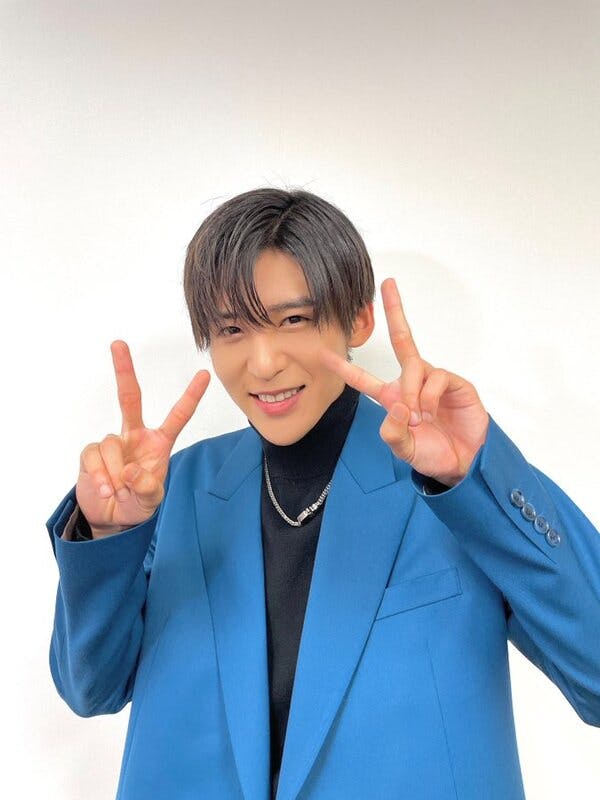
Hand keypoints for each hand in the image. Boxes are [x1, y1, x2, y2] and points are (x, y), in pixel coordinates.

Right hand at [75, 340, 210, 536]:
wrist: (113, 518)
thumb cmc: (138, 502)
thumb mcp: (152, 499)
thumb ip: (146, 486)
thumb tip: (128, 470)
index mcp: (158, 442)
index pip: (178, 415)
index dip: (191, 395)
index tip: (204, 374)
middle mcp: (135, 435)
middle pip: (129, 397)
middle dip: (123, 369)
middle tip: (118, 343)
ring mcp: (113, 442)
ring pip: (111, 443)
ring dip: (114, 471)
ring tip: (118, 490)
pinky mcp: (92, 453)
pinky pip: (94, 456)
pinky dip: (99, 475)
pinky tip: (105, 488)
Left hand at [317, 278, 489, 486]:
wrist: (463, 463)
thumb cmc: (431, 454)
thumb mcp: (404, 449)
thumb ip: (393, 433)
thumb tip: (399, 406)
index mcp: (392, 397)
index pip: (363, 379)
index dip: (344, 368)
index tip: (323, 353)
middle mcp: (412, 383)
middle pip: (402, 340)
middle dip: (395, 311)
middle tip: (389, 284)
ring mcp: (434, 380)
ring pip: (415, 367)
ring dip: (412, 391)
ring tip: (420, 417)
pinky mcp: (455, 383)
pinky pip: (436, 377)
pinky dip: (429, 395)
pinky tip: (431, 411)